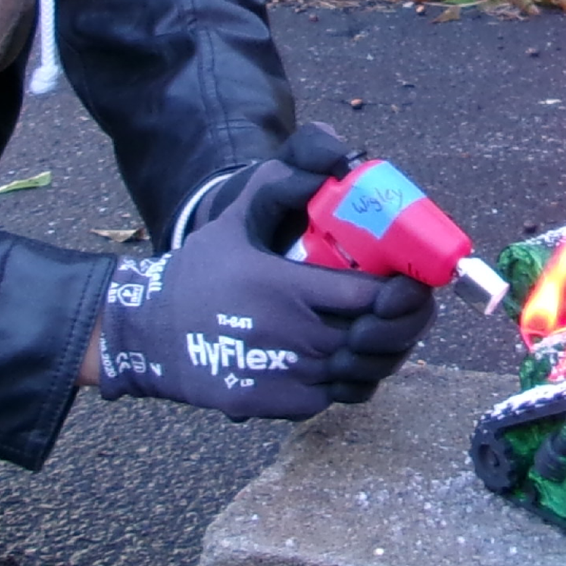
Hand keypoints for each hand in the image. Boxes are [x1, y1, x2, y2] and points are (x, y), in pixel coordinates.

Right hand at [96, 145, 435, 419]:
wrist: (151, 334)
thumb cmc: (198, 273)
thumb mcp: (234, 221)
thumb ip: (280, 186)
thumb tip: (332, 161)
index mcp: (287, 287)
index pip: (371, 297)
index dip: (405, 294)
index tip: (413, 283)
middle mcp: (293, 335)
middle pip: (377, 338)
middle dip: (406, 325)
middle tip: (414, 310)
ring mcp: (289, 374)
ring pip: (364, 372)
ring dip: (385, 354)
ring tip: (389, 334)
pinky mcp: (280, 403)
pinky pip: (338, 395)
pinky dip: (353, 380)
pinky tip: (354, 359)